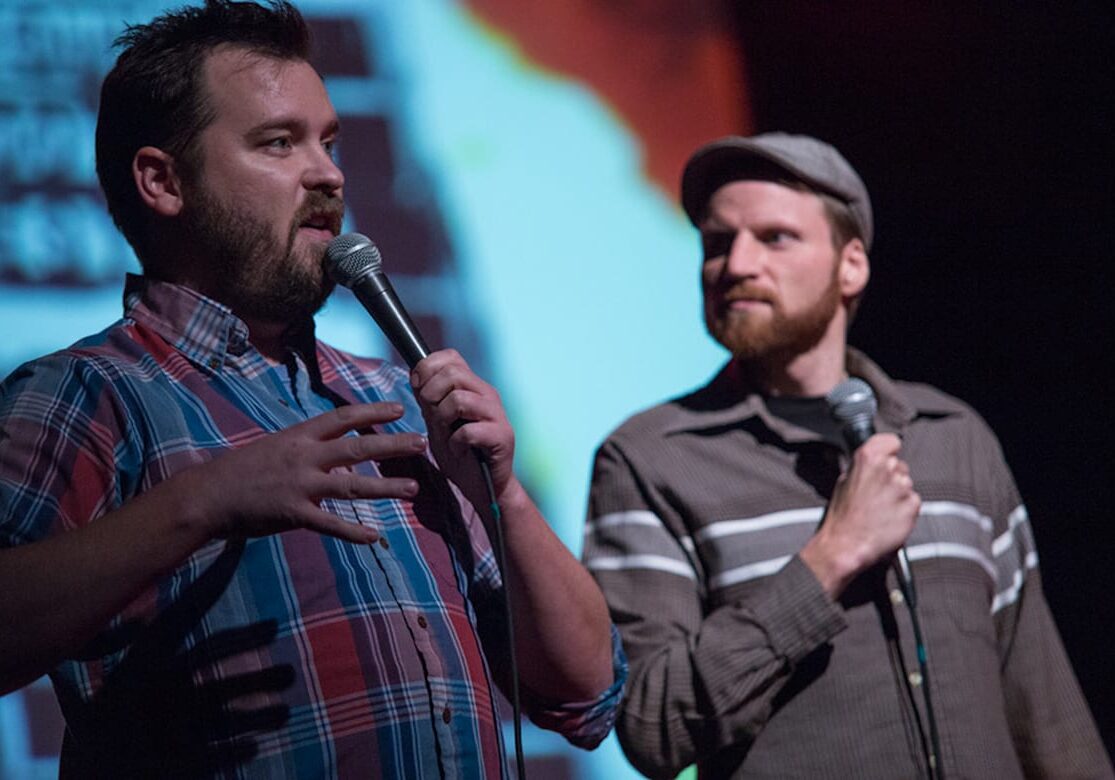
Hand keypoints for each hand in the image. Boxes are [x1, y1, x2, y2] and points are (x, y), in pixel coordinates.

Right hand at [183, 402, 425, 543]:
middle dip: (392, 444)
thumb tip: (338, 453)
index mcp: (300, 436)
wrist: (208, 494)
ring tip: (412, 488)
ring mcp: (300, 485)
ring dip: (385, 487)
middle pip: (357, 447)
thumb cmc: (243, 469)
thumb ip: (310, 449)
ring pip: (352, 486)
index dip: (373, 412)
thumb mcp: (277, 447)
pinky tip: (375, 536)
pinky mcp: (293, 513)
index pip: (343, 418)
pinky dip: (354, 531)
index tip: (399, 409)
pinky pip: (330, 524)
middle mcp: (304, 456)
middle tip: (422, 442)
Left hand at [409, 349, 515, 509]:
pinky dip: (456, 443)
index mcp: (473, 386)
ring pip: (460, 399)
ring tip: (446, 434)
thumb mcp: (437, 421)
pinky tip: (458, 451)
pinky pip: (468, 431)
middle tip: (432, 417)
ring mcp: (497, 414)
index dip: (428, 368)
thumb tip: (415, 373)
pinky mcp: (502, 436)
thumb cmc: (461, 454)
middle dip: (431, 394)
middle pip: (452, 373)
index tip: (419, 390)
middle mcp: (487, 394)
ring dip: (443, 418)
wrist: (485, 487)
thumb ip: (429, 398)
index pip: (451, 357)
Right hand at [801, 433, 920, 596]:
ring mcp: (902, 486)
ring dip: (898, 495)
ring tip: (880, 509)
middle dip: (892, 477)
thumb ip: (862, 468)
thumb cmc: (842, 517)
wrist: (846, 545)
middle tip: (877, 494)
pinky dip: (904, 510)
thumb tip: (873, 463)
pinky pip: (912, 502)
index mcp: (868, 458)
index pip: (891, 441)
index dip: (889, 450)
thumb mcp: (843, 482)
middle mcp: (888, 468)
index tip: (886, 457)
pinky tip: (889, 518)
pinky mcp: (913, 505)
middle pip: (900, 465)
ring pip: (907, 485)